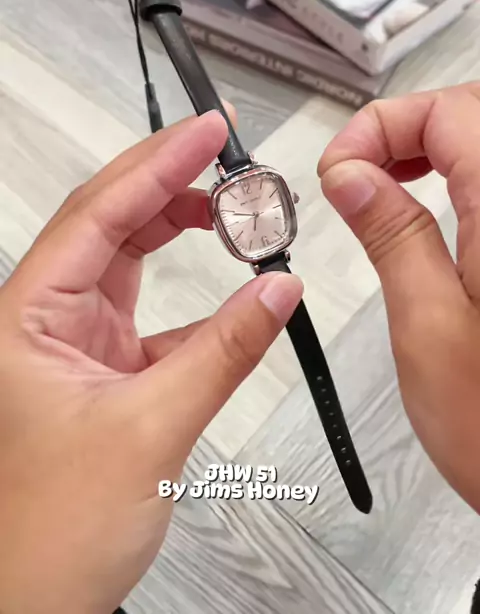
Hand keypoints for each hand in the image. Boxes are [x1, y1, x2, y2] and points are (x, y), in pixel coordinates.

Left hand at [0, 109, 302, 613]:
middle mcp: (44, 317)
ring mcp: (73, 341)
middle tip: (225, 152)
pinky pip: (152, 314)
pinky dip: (193, 301)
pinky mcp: (101, 367)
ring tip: (231, 209)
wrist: (37, 600)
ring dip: (179, 232)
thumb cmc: (51, 531)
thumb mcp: (154, 427)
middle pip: (111, 223)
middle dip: (170, 183)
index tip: (208, 131)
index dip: (159, 163)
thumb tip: (278, 289)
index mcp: (28, 315)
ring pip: (128, 261)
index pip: (100, 212)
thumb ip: (225, 349)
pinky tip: (227, 296)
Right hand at [318, 82, 479, 513]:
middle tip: (356, 172)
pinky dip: (460, 173)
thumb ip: (390, 234)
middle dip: (406, 128)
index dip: (382, 125)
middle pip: (472, 114)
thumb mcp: (426, 325)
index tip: (339, 168)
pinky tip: (431, 200)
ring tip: (383, 182)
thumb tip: (350, 174)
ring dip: (434, 145)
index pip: (448, 112)